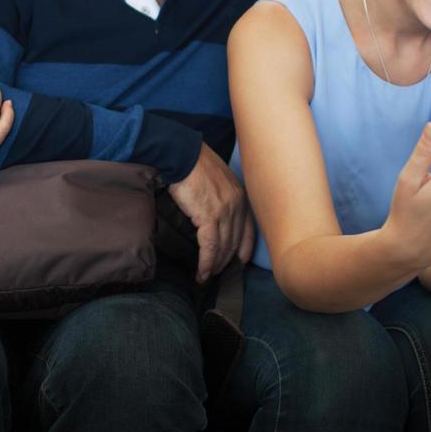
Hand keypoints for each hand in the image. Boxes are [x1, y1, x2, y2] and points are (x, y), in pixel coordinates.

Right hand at [167, 143, 254, 283]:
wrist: (182, 154)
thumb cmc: (194, 163)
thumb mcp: (216, 178)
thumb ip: (221, 196)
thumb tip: (213, 212)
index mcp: (240, 195)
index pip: (248, 229)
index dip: (244, 248)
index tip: (240, 261)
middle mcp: (237, 205)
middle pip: (235, 241)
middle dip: (227, 260)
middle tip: (218, 273)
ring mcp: (225, 211)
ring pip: (223, 247)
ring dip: (215, 265)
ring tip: (207, 276)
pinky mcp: (209, 216)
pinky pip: (210, 247)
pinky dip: (206, 263)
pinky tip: (202, 273)